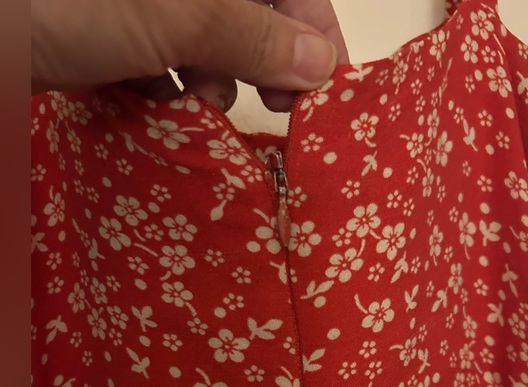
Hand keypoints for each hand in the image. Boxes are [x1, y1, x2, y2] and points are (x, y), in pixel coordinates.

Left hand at [32, 0, 348, 111]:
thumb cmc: (73, 4)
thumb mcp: (176, 16)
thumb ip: (252, 36)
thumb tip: (320, 65)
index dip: (315, 32)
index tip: (326, 88)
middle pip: (254, 14)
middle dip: (266, 62)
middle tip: (276, 107)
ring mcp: (155, 5)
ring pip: (214, 42)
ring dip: (218, 80)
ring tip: (203, 104)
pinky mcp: (124, 28)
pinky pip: (172, 58)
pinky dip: (175, 84)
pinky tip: (164, 99)